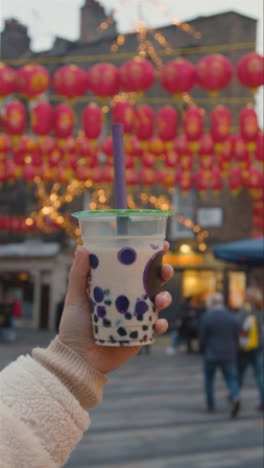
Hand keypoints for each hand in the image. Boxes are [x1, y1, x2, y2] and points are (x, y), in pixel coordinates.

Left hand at [59, 242, 172, 373]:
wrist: (77, 358)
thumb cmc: (73, 326)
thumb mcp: (75, 297)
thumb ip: (78, 274)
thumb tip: (81, 248)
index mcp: (116, 286)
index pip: (135, 266)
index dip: (150, 254)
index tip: (162, 244)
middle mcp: (129, 299)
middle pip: (153, 281)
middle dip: (164, 273)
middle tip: (165, 270)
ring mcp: (137, 316)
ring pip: (159, 302)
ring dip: (165, 298)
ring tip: (160, 300)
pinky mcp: (141, 334)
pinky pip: (156, 327)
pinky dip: (160, 324)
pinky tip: (158, 323)